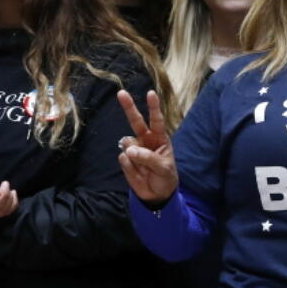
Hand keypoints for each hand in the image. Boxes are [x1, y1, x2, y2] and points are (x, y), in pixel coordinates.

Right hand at [117, 90, 177, 205]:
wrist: (157, 194)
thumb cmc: (165, 177)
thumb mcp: (163, 169)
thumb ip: (148, 158)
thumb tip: (129, 151)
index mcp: (160, 138)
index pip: (156, 120)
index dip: (153, 107)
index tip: (150, 93)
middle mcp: (146, 140)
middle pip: (135, 121)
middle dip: (129, 107)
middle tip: (121, 93)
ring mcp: (134, 149)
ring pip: (128, 143)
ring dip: (134, 155)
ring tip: (144, 168)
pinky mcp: (125, 159)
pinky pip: (123, 158)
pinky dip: (130, 167)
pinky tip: (137, 172)